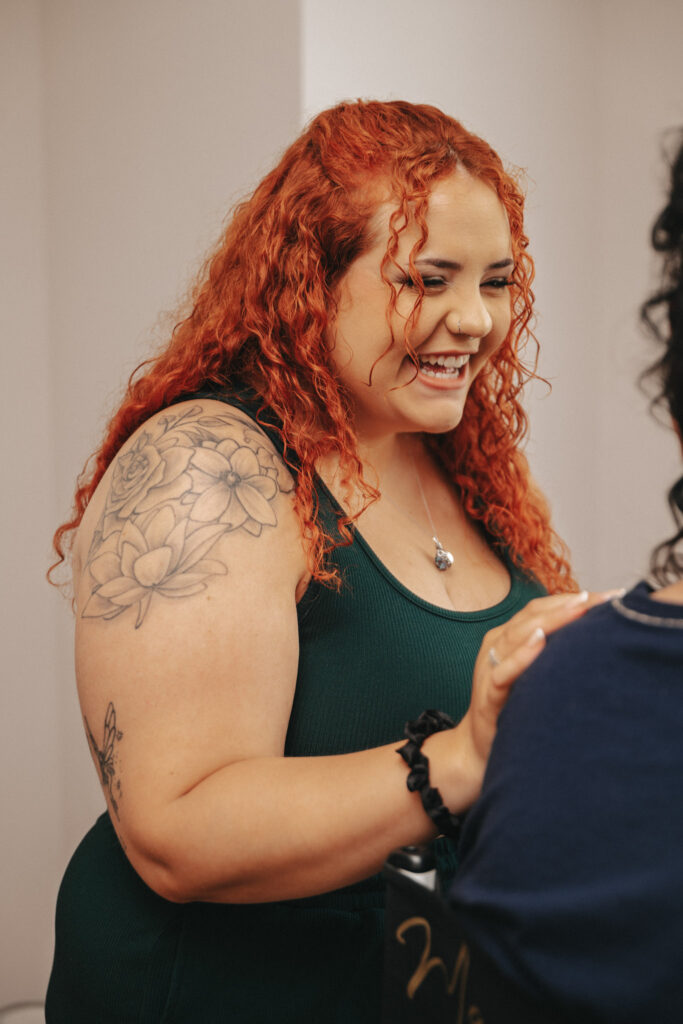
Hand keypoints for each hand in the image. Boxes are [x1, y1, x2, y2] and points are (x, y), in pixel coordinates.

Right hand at [456, 589, 622, 790]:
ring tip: (578, 608)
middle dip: (569, 604)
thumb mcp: (533, 675)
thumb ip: (553, 655)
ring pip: (518, 635)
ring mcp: (489, 667)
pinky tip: (540, 641)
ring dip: (550, 620)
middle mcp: (497, 645)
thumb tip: (595, 639)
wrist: (476, 749)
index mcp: (508, 637)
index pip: (541, 609)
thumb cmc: (511, 709)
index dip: (572, 600)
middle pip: (532, 615)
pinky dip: (521, 654)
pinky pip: (503, 670)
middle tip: (602, 599)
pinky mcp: (487, 693)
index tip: (609, 597)